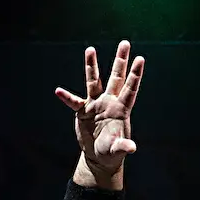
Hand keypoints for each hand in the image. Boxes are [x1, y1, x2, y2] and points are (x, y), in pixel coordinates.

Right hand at [53, 41, 143, 183]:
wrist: (98, 156)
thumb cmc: (111, 152)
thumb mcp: (117, 150)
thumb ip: (123, 146)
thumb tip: (132, 148)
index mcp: (121, 109)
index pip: (129, 89)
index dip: (135, 75)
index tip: (140, 58)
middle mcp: (110, 102)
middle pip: (116, 77)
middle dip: (120, 61)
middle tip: (125, 43)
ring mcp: (96, 104)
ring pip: (94, 81)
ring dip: (91, 66)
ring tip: (90, 49)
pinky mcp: (83, 111)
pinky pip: (74, 101)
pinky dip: (66, 97)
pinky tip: (58, 91)